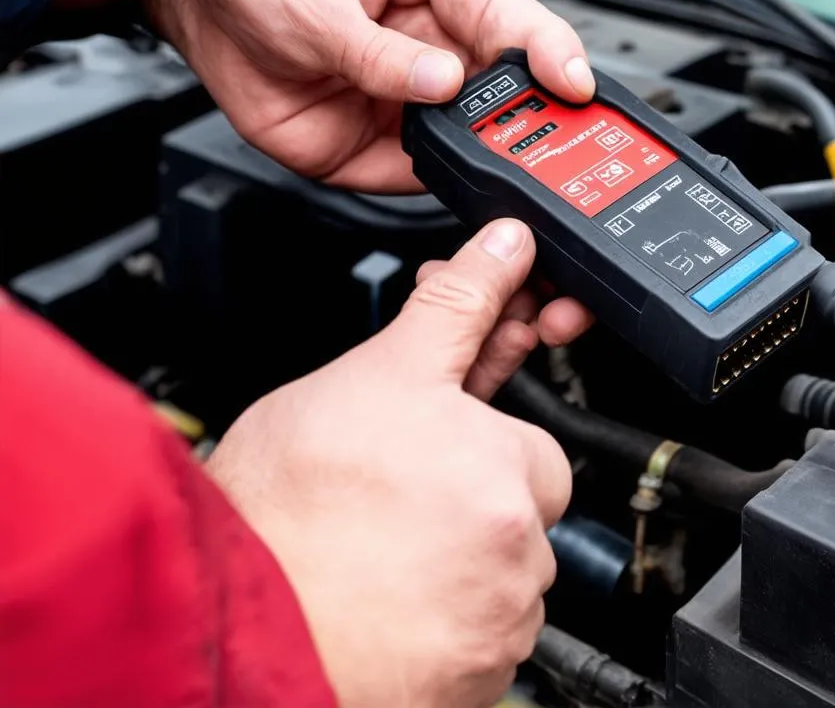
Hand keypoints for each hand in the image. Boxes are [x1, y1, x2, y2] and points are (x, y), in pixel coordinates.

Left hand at [60, 0, 593, 191]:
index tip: (575, 82)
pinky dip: (431, 180)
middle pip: (497, 86)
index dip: (550, 51)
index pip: (510, 18)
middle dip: (525, 116)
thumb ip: (378, 51)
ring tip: (495, 164)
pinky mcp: (363, 137)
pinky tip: (445, 178)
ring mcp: (396, 91)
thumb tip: (440, 84)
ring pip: (461, 134)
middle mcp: (424, 38)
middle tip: (542, 139)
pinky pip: (409, 169)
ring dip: (479, 152)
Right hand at [206, 220, 590, 707]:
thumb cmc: (282, 508)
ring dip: (464, 562)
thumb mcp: (375, 372)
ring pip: (505, 572)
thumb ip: (455, 306)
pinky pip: (488, 636)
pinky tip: (393, 599)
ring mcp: (500, 616)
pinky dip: (453, 622)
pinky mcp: (483, 679)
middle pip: (520, 508)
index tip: (436, 457)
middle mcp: (515, 540)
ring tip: (384, 554)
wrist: (229, 625)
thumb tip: (505, 244)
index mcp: (500, 457)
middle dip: (474, 499)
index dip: (476, 439)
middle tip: (398, 500)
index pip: (533, 439)